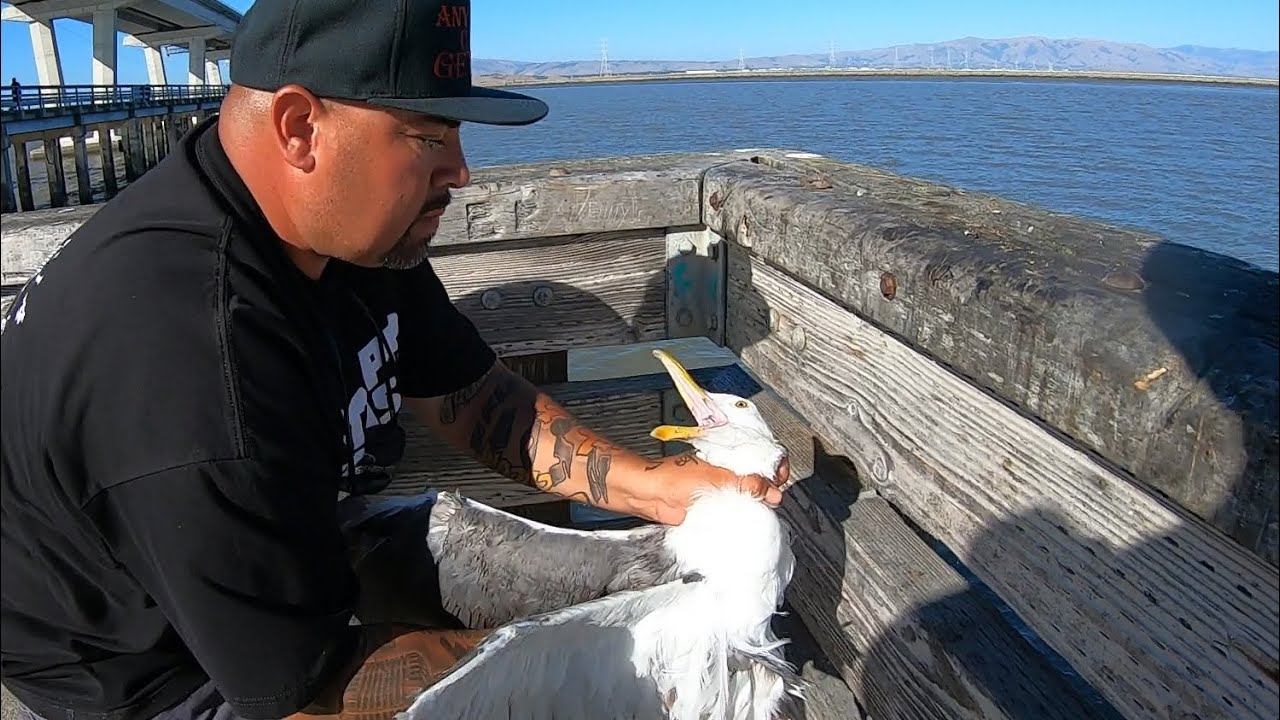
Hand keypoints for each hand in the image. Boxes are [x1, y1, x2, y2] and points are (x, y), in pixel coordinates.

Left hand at [622, 452, 788, 525]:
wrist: (647, 496)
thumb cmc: (673, 478)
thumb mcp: (717, 479)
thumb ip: (745, 486)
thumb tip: (772, 492)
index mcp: (727, 465)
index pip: (758, 469)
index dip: (771, 477)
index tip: (778, 488)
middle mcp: (723, 480)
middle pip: (752, 490)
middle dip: (763, 499)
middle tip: (771, 507)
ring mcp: (715, 498)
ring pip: (740, 506)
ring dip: (748, 514)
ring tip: (760, 520)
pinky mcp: (706, 515)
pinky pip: (726, 520)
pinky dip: (734, 525)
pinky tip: (741, 530)